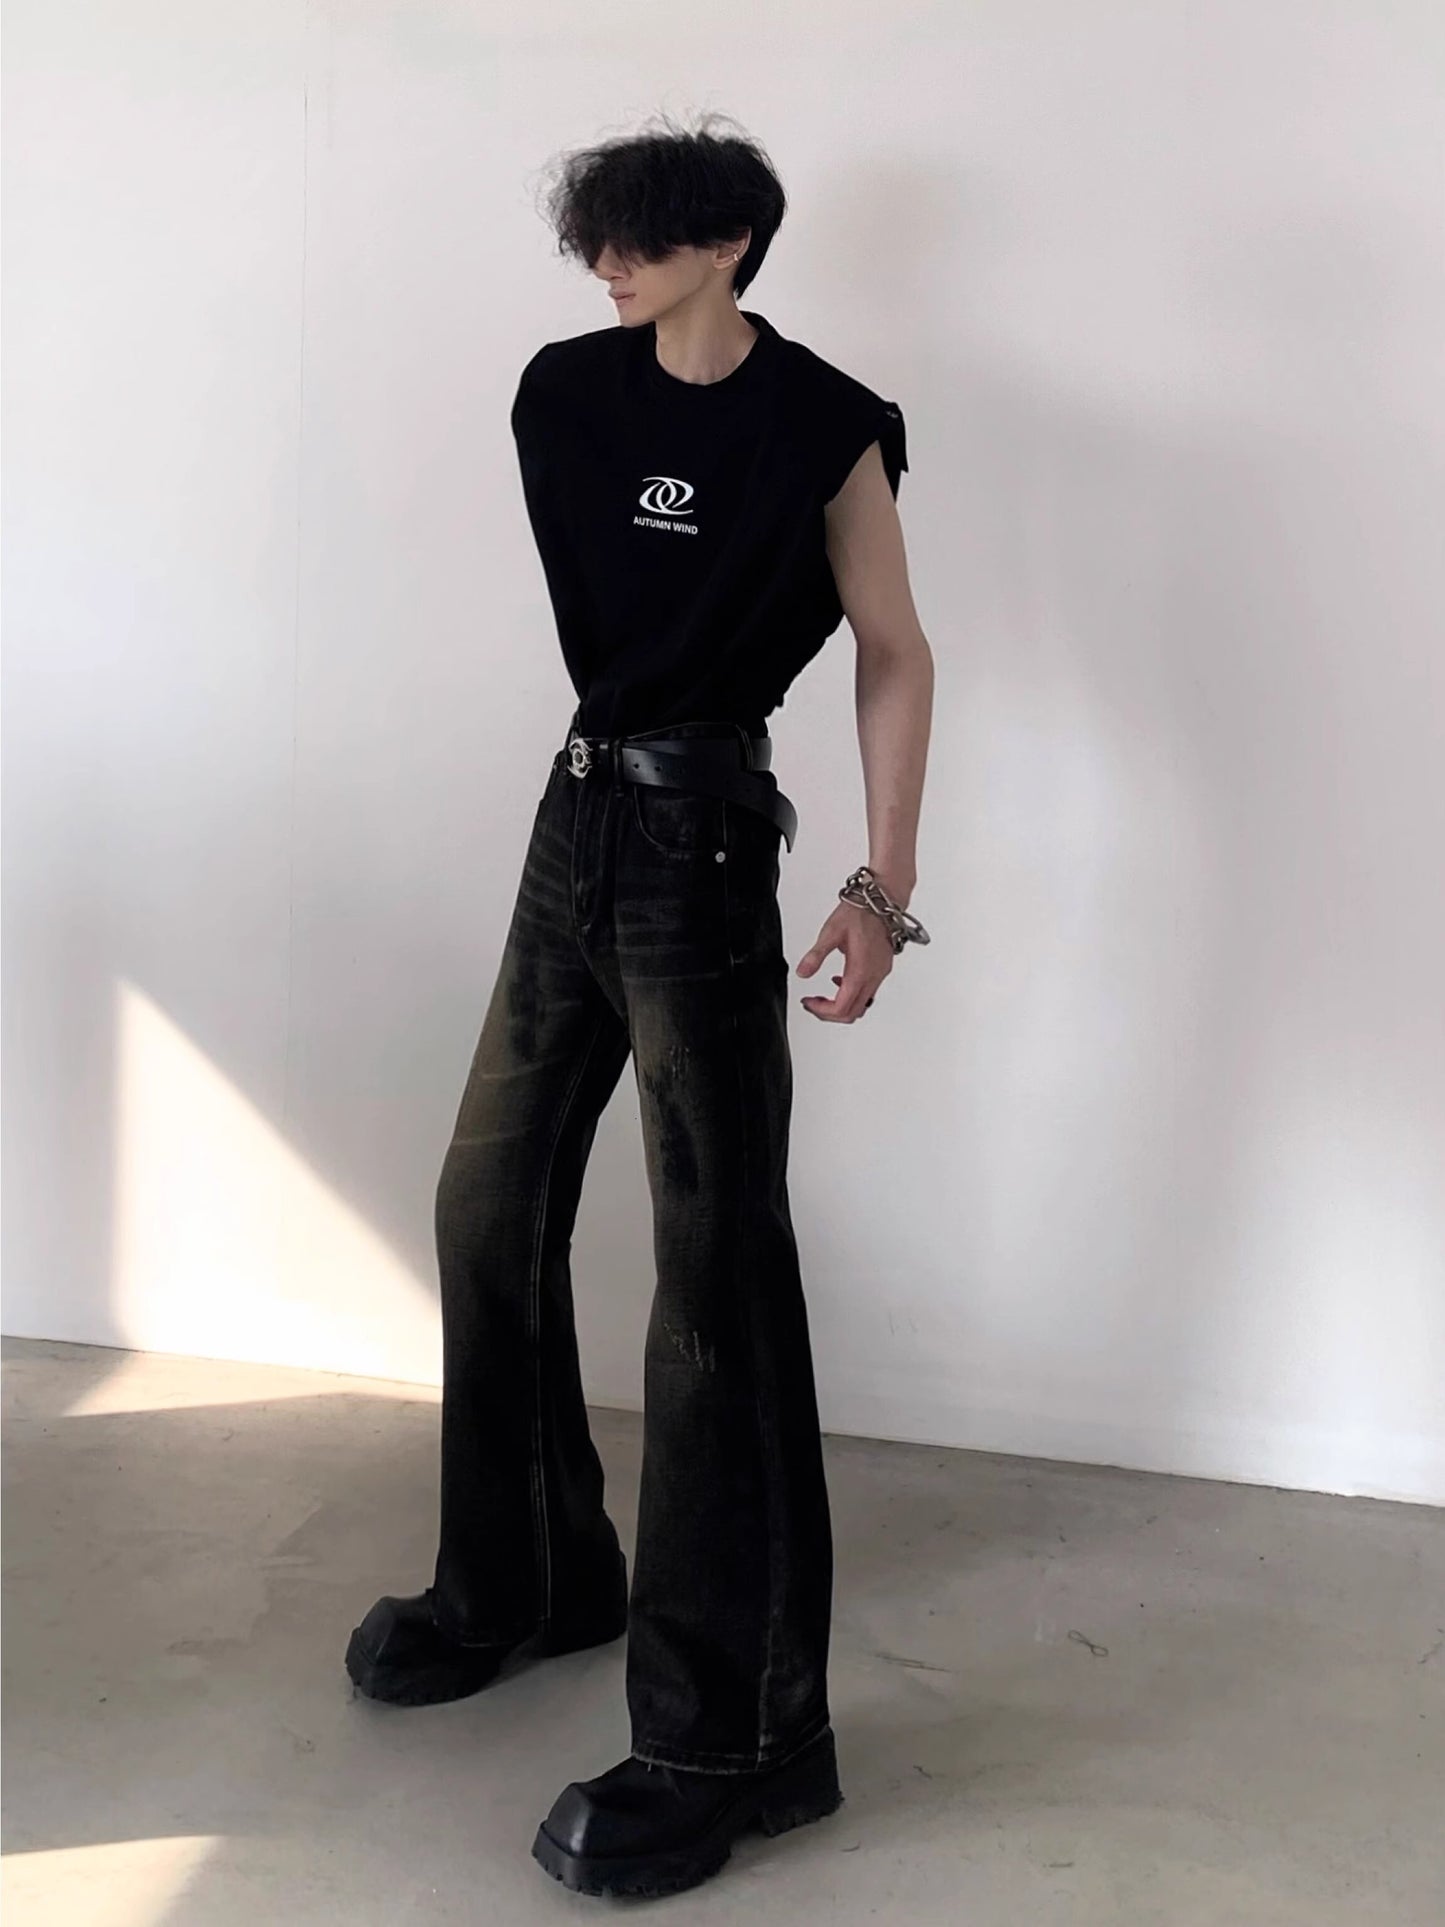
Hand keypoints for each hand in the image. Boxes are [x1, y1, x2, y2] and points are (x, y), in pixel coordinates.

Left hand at [795, 902, 894, 1021]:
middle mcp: (873, 977)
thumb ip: (816, 955)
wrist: (883, 900)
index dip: (822, 1011)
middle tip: (813, 1004)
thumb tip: (802, 972)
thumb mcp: (831, 932)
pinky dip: (852, 995)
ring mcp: (880, 974)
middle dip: (830, 1013)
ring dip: (842, 1007)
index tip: (808, 1002)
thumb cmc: (860, 913)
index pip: (841, 1008)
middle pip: (852, 1013)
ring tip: (824, 997)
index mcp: (860, 971)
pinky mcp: (883, 969)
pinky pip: (868, 993)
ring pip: (862, 1006)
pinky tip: (840, 982)